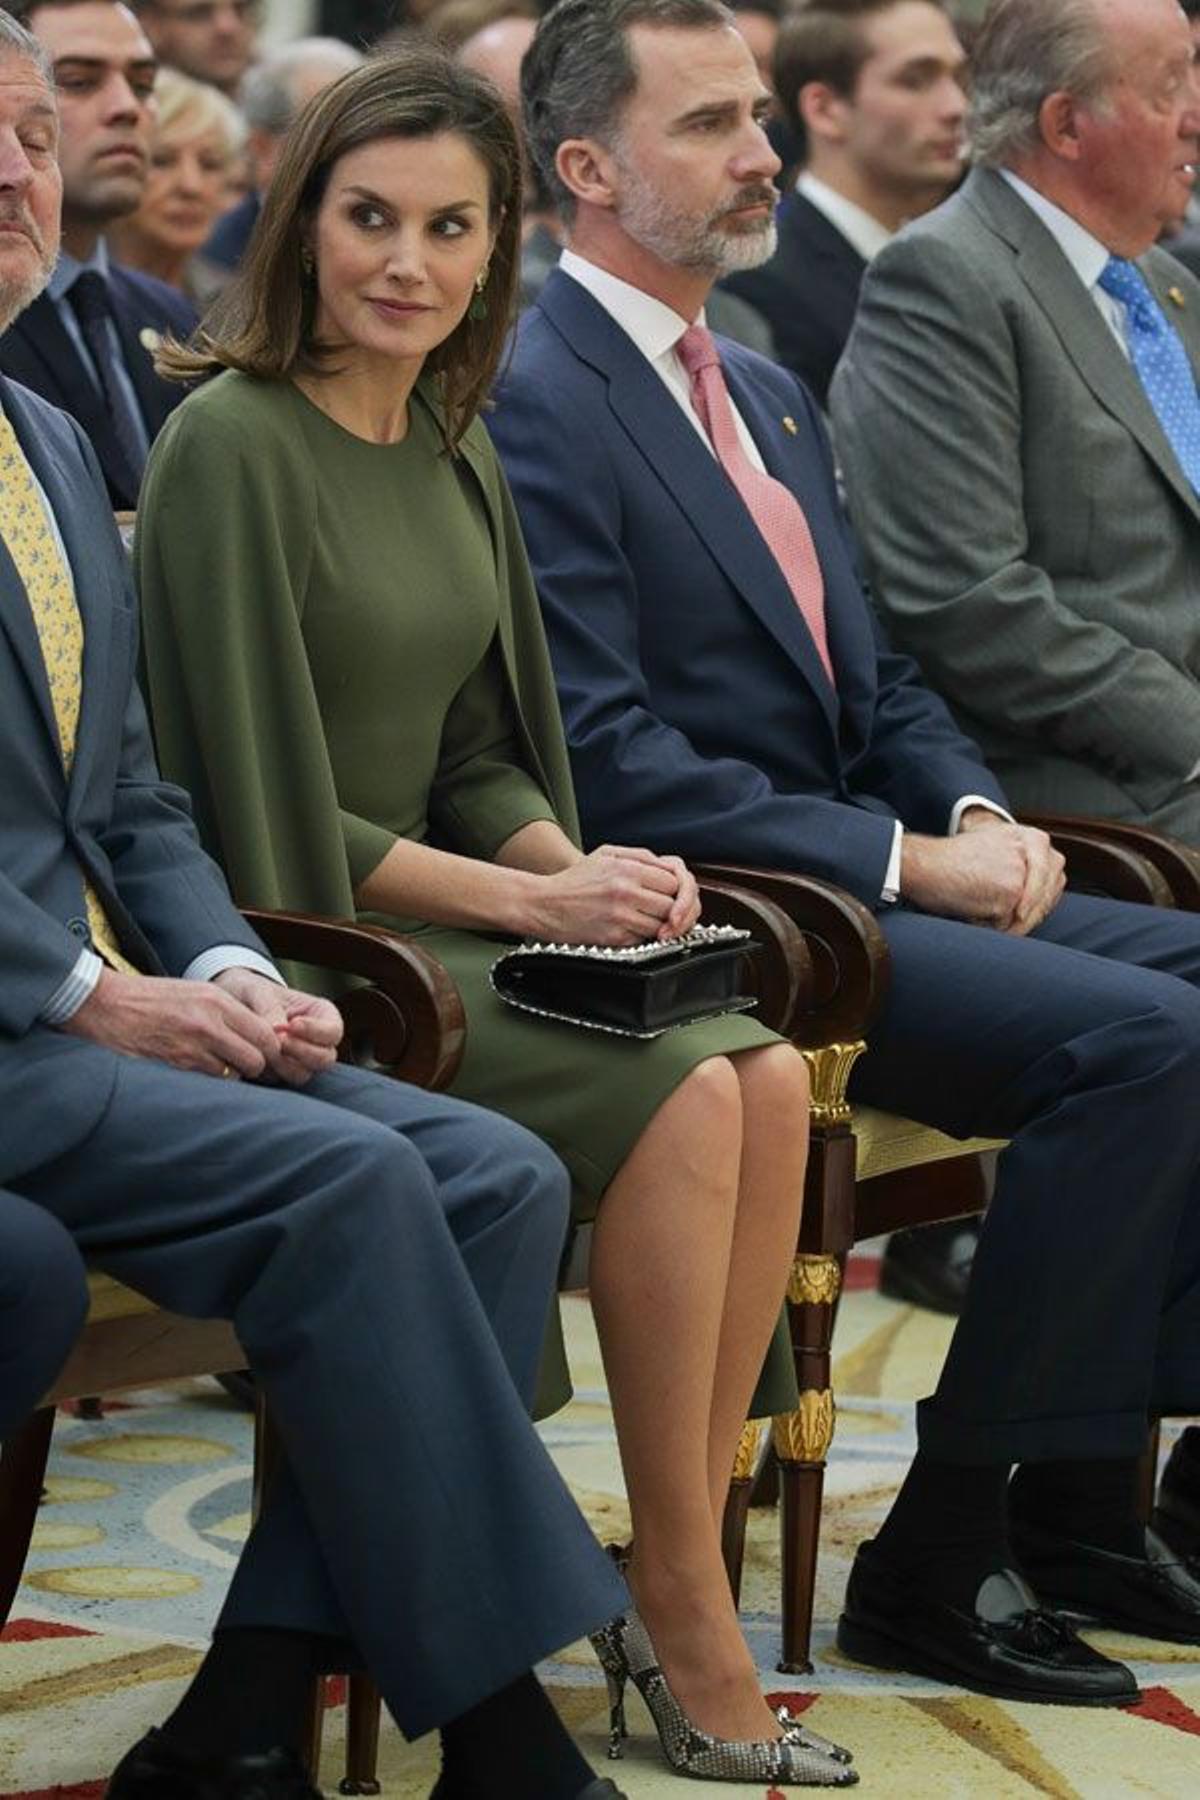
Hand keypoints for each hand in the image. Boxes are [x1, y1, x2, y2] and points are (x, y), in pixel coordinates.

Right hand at [63, 967, 283, 1078]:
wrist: (105, 1004)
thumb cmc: (150, 998)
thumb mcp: (194, 992)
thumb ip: (227, 1012)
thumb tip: (259, 1034)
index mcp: (217, 1000)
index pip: (265, 1033)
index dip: (269, 1048)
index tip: (262, 1052)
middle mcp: (209, 1023)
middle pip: (257, 1059)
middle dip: (254, 1066)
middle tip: (243, 1065)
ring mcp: (191, 1047)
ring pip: (234, 1075)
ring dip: (230, 1075)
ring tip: (215, 1066)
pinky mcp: (174, 1066)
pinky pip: (207, 1082)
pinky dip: (208, 1082)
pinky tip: (195, 1071)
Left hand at [211, 969, 342, 1085]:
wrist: (233, 1006)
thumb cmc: (253, 993)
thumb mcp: (259, 991)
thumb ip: (270, 1008)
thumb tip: (277, 1030)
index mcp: (322, 1016)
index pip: (333, 1031)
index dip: (316, 1031)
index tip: (293, 1024)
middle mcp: (316, 1042)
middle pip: (325, 1059)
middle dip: (302, 1051)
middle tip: (279, 1039)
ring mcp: (300, 1061)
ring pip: (304, 1074)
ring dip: (284, 1064)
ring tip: (265, 1047)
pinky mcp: (281, 1073)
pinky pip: (280, 1081)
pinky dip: (269, 1071)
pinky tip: (255, 1056)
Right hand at [527, 844, 701, 945]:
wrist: (544, 904)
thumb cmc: (575, 880)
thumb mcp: (607, 854)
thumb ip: (642, 857)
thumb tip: (672, 869)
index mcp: (628, 867)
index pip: (676, 880)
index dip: (679, 890)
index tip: (673, 896)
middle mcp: (626, 890)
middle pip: (674, 904)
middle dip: (675, 911)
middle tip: (669, 914)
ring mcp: (621, 915)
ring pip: (663, 926)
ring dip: (662, 927)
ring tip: (651, 922)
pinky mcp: (615, 937)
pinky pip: (645, 940)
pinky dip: (645, 937)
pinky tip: (634, 930)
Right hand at [900, 815, 1064, 934]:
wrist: (924, 863)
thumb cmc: (951, 861)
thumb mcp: (997, 849)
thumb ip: (1026, 864)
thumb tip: (1046, 899)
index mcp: (1033, 837)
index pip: (1054, 878)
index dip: (1037, 900)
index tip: (1020, 910)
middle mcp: (1035, 849)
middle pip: (1047, 898)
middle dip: (1028, 915)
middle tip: (1005, 920)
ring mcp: (1025, 870)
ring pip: (1028, 915)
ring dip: (1008, 922)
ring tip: (982, 910)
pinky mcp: (1012, 891)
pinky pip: (1010, 926)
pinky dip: (991, 927)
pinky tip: (973, 912)